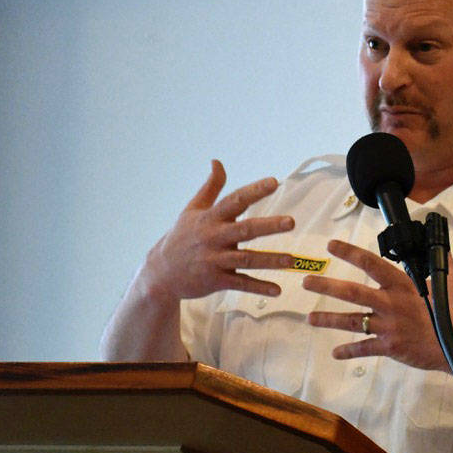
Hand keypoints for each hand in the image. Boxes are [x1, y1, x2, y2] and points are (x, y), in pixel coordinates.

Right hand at [143, 160, 296, 301]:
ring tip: (292, 260)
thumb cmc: (182, 237)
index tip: (275, 182)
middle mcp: (213, 238)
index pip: (235, 201)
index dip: (254, 191)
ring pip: (246, 259)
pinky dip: (258, 287)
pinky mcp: (215, 280)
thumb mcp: (192, 210)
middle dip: (268, 226)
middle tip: (291, 222)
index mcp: (210, 218)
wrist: (160, 273)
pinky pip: (240, 283)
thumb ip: (210, 187)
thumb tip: (217, 161)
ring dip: (270, 260)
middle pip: (244, 230)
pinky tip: (277, 290)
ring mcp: (214, 260)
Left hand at [304, 239, 452, 370]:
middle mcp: (391, 304)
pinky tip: (336, 353)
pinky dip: (349, 351)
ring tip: (310, 319)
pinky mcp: (390, 347)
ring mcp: (389, 327)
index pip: (371, 263)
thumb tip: (441, 249)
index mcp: (403, 285)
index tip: (332, 245)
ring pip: (352, 321)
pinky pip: (364, 349)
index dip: (349, 253)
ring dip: (329, 319)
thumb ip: (443, 265)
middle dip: (326, 286)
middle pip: (352, 292)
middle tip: (307, 282)